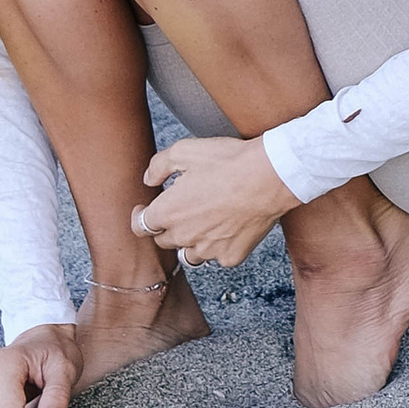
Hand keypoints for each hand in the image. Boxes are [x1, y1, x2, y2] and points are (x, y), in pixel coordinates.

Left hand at [133, 133, 294, 268]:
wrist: (268, 177)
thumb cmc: (227, 161)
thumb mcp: (185, 150)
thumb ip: (158, 166)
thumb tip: (148, 180)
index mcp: (168, 212)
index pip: (141, 226)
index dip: (140, 217)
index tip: (145, 211)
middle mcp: (184, 237)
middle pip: (164, 241)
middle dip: (168, 227)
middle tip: (181, 209)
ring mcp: (208, 250)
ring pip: (189, 255)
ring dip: (191, 241)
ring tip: (203, 222)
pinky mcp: (230, 257)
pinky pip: (217, 257)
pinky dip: (219, 246)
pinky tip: (228, 227)